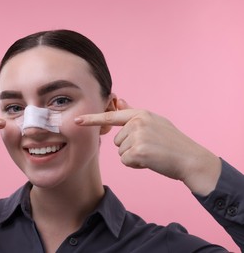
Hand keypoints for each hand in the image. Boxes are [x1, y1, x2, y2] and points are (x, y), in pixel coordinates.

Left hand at [74, 99, 220, 195]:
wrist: (191, 159)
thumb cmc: (172, 143)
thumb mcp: (154, 122)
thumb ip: (134, 114)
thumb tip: (120, 102)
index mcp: (141, 114)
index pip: (111, 116)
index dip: (91, 120)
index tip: (76, 120)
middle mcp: (137, 122)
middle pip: (117, 141)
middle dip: (130, 148)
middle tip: (151, 148)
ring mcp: (138, 135)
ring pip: (121, 152)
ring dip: (134, 157)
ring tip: (152, 154)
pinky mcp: (139, 150)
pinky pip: (126, 161)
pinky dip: (136, 165)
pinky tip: (151, 161)